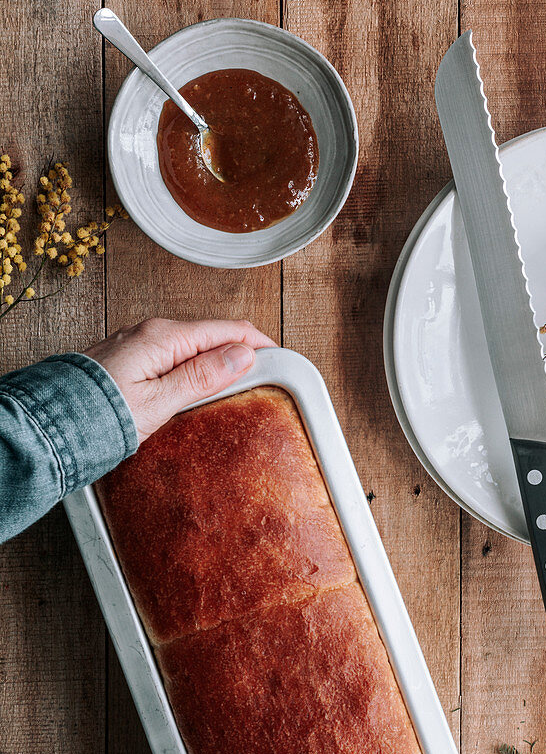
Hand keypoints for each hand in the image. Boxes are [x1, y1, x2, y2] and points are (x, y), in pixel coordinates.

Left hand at [84, 317, 274, 441]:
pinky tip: (199, 388)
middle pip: (212, 336)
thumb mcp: (160, 402)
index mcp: (163, 337)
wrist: (55, 423)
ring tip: (237, 387)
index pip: (227, 330)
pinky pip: (173, 355)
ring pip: (193, 346)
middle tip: (264, 379)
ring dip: (217, 362)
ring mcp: (139, 343)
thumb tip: (242, 356)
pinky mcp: (130, 358)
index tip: (282, 360)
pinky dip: (194, 368)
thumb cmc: (100, 415)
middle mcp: (151, 332)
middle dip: (241, 353)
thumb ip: (202, 377)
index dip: (259, 344)